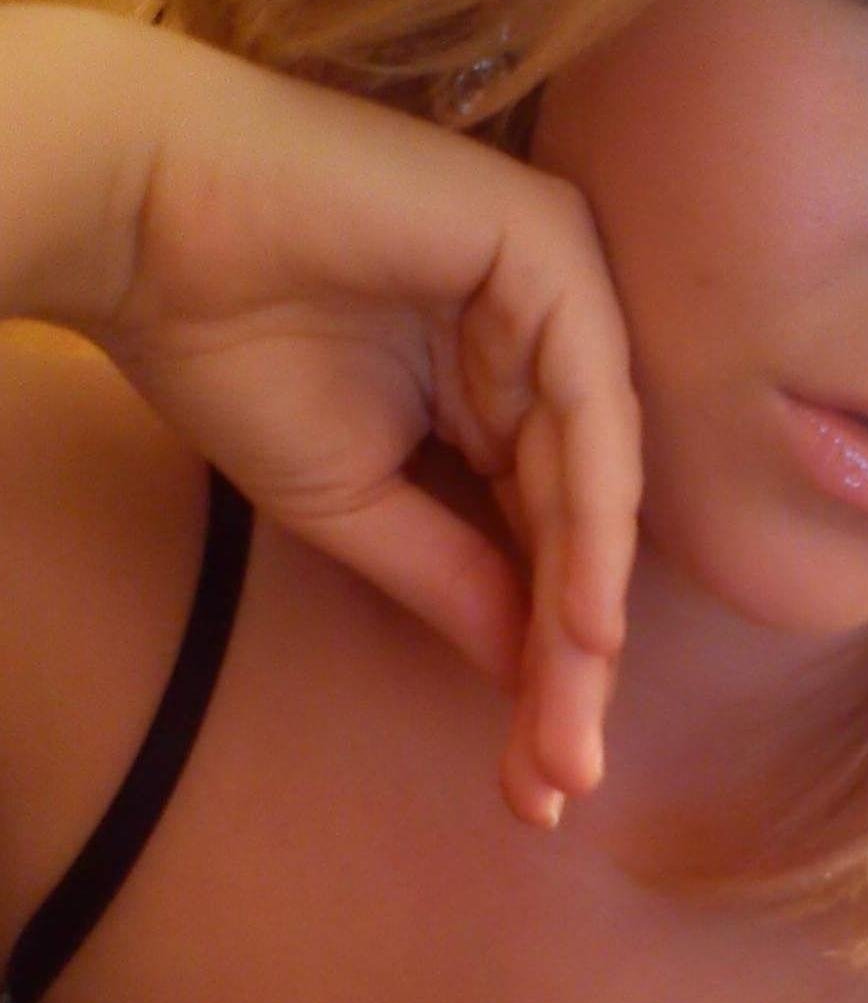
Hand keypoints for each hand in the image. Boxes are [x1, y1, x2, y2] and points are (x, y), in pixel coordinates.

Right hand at [91, 19, 641, 826]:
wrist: (137, 218)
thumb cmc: (229, 345)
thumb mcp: (355, 501)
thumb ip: (454, 577)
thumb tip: (535, 676)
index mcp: (503, 391)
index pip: (547, 542)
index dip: (545, 667)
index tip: (538, 784)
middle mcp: (548, 345)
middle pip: (583, 526)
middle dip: (571, 664)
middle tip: (561, 782)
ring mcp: (560, 292)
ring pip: (596, 482)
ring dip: (585, 618)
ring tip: (568, 735)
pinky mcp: (551, 247)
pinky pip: (590, 408)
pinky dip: (590, 519)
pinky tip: (586, 627)